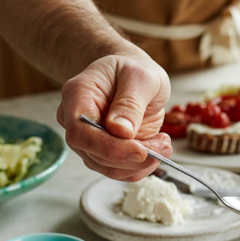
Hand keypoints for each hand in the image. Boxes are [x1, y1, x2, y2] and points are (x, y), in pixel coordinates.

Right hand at [57, 53, 171, 180]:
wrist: (132, 75)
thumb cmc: (133, 70)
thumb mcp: (141, 76)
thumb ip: (130, 102)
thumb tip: (120, 131)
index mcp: (77, 95)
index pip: (80, 131)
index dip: (108, 147)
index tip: (140, 150)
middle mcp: (75, 120)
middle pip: (94, 154)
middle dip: (132, 157)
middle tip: (164, 146)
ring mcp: (87, 139)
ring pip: (108, 167)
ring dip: (140, 164)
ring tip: (164, 144)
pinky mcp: (102, 152)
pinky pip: (119, 170)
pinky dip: (141, 167)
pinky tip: (157, 150)